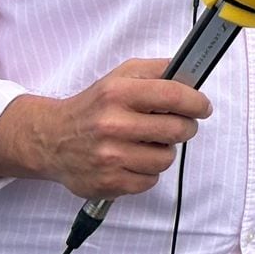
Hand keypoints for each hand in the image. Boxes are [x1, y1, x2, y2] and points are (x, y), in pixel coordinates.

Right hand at [0, 58, 210, 198]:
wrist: (51, 139)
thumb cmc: (94, 106)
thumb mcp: (120, 77)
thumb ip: (157, 70)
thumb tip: (191, 73)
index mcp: (118, 94)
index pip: (173, 96)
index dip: (197, 102)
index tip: (203, 107)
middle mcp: (112, 125)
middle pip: (177, 130)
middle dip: (185, 127)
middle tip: (177, 125)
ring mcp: (109, 157)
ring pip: (166, 158)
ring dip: (163, 151)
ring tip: (147, 143)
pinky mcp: (108, 183)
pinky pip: (150, 181)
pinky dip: (147, 171)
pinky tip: (132, 160)